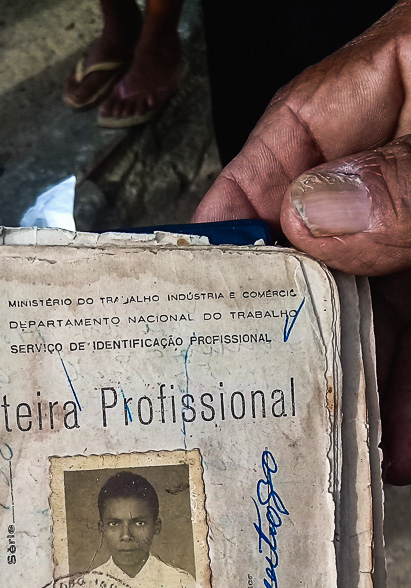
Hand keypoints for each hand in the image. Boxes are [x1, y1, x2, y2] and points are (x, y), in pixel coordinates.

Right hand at [194, 0, 410, 483]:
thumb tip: (313, 214)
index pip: (296, 137)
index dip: (240, 208)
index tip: (200, 276)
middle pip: (335, 247)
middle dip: (302, 327)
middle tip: (264, 388)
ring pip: (390, 311)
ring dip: (367, 385)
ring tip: (342, 444)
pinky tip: (403, 447)